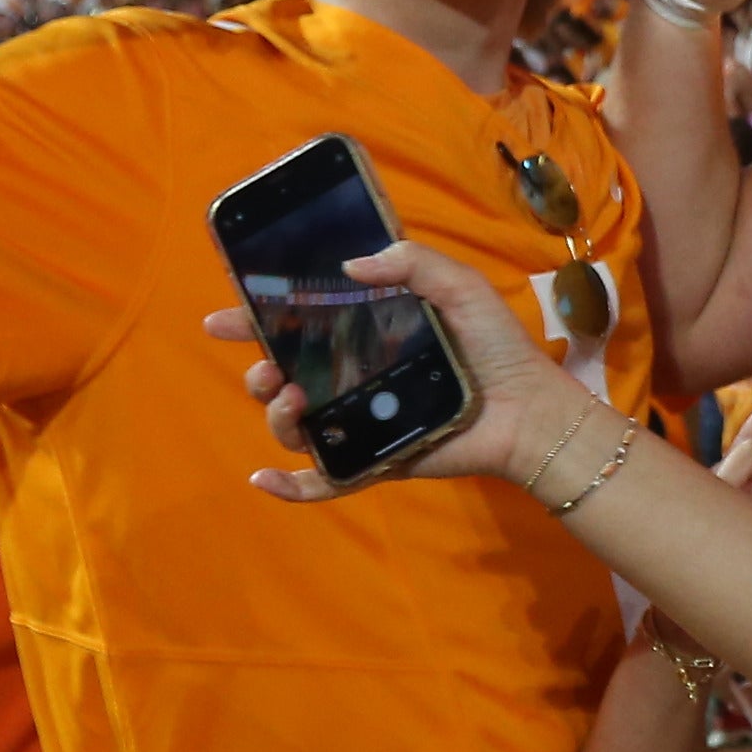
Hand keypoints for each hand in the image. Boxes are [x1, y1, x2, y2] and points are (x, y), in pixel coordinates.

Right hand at [209, 241, 595, 502]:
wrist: (530, 410)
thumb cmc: (497, 347)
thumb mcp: (460, 288)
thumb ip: (413, 263)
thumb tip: (351, 266)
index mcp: (366, 334)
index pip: (297, 326)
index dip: (254, 321)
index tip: (221, 318)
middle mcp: (354, 377)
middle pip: (281, 379)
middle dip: (259, 374)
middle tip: (270, 370)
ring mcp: (360, 422)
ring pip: (294, 427)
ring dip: (277, 416)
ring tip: (297, 400)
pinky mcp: (376, 461)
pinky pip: (324, 482)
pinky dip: (289, 487)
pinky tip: (264, 480)